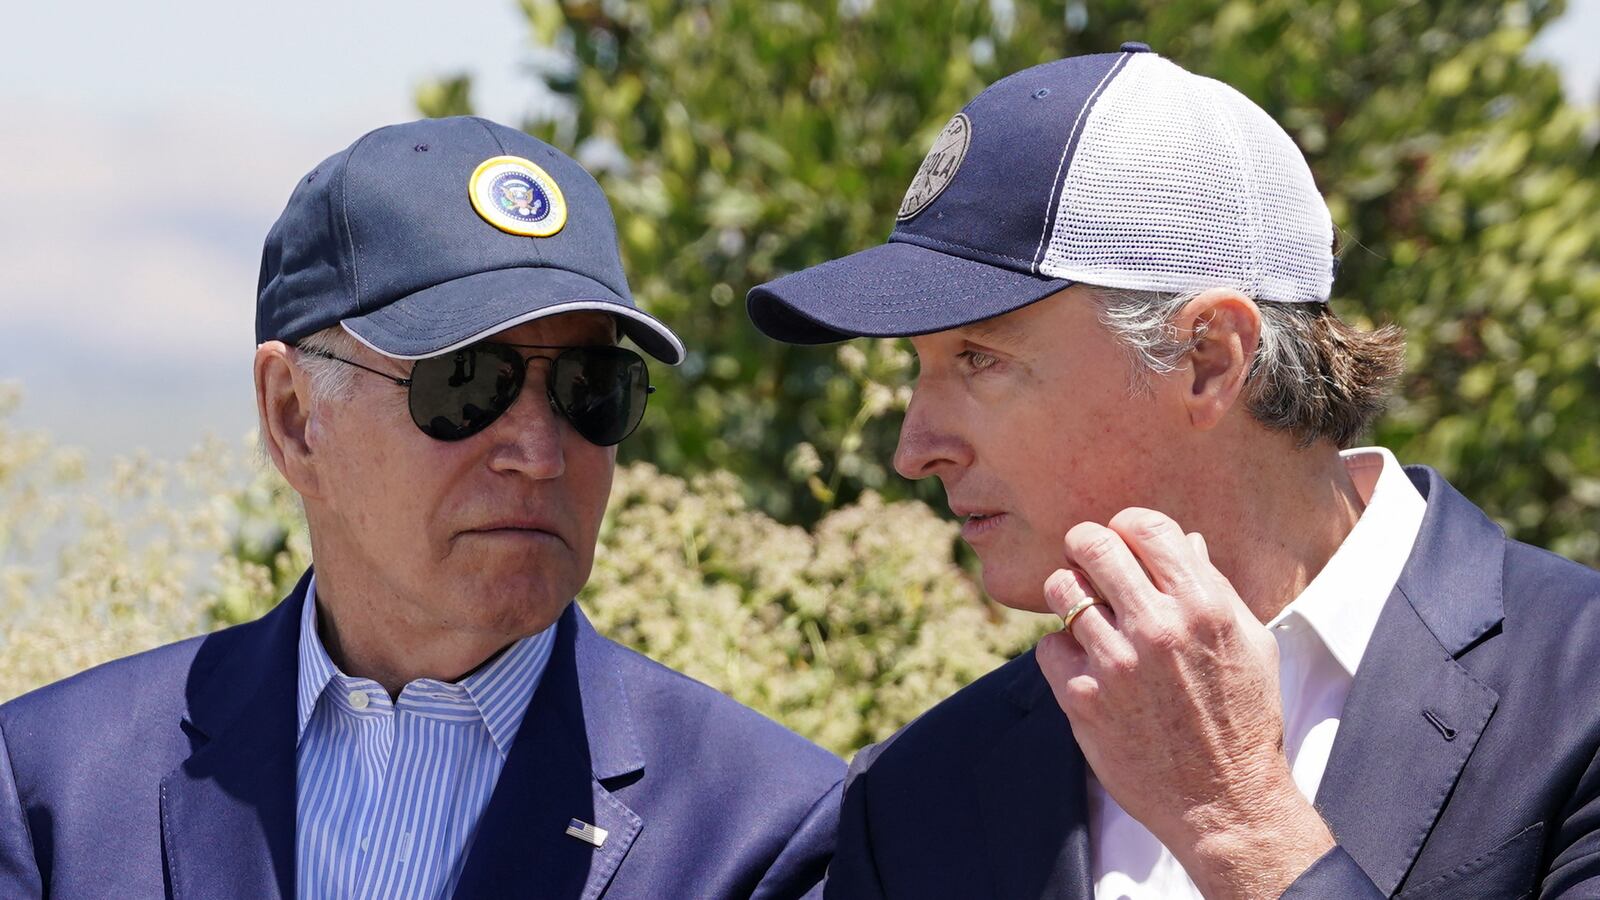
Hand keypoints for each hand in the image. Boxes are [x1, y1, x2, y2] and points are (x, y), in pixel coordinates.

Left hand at [1035, 508, 1333, 899]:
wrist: (1224, 801)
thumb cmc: (1242, 719)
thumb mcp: (1251, 644)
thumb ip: (1215, 588)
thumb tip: (1185, 542)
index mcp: (1203, 606)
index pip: (1144, 525)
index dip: (1127, 527)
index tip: (1125, 543)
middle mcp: (1157, 627)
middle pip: (1092, 544)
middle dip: (1086, 546)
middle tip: (1090, 562)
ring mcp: (1116, 663)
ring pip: (1061, 588)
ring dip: (1070, 595)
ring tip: (1088, 616)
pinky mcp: (1082, 698)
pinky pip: (1049, 646)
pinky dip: (1063, 651)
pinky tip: (1088, 666)